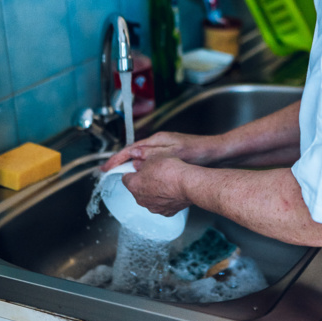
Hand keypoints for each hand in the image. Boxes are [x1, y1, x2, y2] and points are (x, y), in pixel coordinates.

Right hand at [101, 131, 219, 171]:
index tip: (105, 169)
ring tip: (122, 178)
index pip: (130, 150)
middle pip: (134, 153)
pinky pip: (151, 164)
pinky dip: (144, 171)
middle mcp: (159, 144)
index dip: (116, 160)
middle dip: (120, 164)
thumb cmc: (198, 152)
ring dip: (131, 167)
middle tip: (108, 174)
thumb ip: (152, 155)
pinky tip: (144, 179)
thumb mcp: (172, 154)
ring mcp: (164, 150)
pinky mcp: (170, 157)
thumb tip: (134, 159)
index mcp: (156, 141)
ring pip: (142, 159)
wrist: (217, 153)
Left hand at [122, 157, 186, 216]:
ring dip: (154, 191)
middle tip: (154, 173)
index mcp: (133, 185)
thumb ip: (141, 163)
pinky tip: (172, 191)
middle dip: (144, 182)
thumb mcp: (152, 158)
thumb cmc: (170, 171)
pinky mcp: (166, 212)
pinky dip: (165, 198)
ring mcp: (153, 207)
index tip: (137, 169)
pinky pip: (162, 204)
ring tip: (165, 182)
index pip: (125, 178)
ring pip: (149, 198)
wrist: (188, 184)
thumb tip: (138, 165)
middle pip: (138, 189)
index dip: (132, 171)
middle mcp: (141, 199)